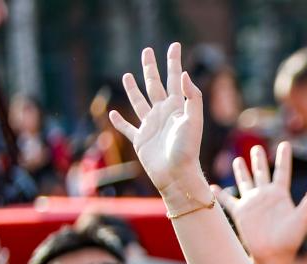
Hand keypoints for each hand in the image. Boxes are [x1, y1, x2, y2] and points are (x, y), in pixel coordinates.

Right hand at [108, 43, 208, 204]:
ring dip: (133, 89)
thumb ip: (192, 98)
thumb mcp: (193, 121)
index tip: (174, 45)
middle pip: (154, 85)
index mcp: (176, 108)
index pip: (174, 79)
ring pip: (139, 102)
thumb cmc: (187, 150)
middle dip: (151, 68)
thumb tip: (183, 74)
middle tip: (147, 50)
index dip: (173, 62)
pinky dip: (119, 121)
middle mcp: (163, 114)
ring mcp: (150, 126)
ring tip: (127, 76)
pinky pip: (127, 128)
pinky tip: (112, 114)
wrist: (177, 175)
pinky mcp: (140, 140)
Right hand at [215, 143, 306, 263]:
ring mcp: (252, 203)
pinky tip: (212, 186)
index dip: (283, 158)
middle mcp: (266, 196)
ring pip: (245, 182)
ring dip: (242, 171)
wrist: (273, 257)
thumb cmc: (290, 240)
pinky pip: (227, 200)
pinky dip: (219, 193)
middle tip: (256, 147)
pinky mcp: (241, 212)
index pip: (282, 171)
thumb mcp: (303, 217)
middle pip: (262, 173)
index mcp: (281, 196)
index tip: (284, 144)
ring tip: (239, 160)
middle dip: (259, 160)